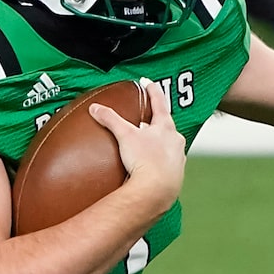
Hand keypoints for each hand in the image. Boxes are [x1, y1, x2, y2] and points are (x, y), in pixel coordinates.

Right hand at [90, 79, 186, 209]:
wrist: (157, 190)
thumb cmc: (146, 161)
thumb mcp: (125, 135)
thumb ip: (110, 119)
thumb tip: (96, 108)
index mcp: (166, 127)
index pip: (159, 102)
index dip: (152, 91)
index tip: (148, 83)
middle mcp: (176, 141)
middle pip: (166, 125)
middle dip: (156, 121)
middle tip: (146, 118)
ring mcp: (178, 158)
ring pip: (169, 145)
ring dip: (159, 143)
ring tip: (146, 145)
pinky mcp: (175, 175)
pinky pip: (167, 163)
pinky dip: (159, 161)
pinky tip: (150, 165)